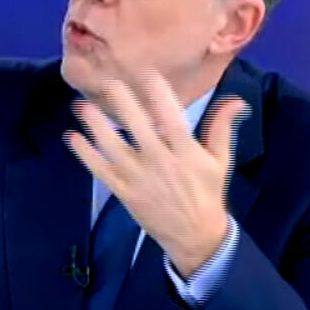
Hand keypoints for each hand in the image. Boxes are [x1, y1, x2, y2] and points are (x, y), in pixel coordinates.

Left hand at [64, 71, 246, 277]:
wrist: (195, 235)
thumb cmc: (207, 192)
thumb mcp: (220, 160)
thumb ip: (222, 127)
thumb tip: (236, 99)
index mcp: (185, 152)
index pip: (171, 118)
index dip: (159, 94)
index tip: (147, 73)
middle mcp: (160, 162)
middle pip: (138, 128)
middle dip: (122, 104)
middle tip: (108, 81)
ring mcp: (139, 178)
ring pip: (113, 148)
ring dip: (96, 127)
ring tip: (82, 105)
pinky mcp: (124, 193)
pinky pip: (101, 171)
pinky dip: (86, 155)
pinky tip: (73, 137)